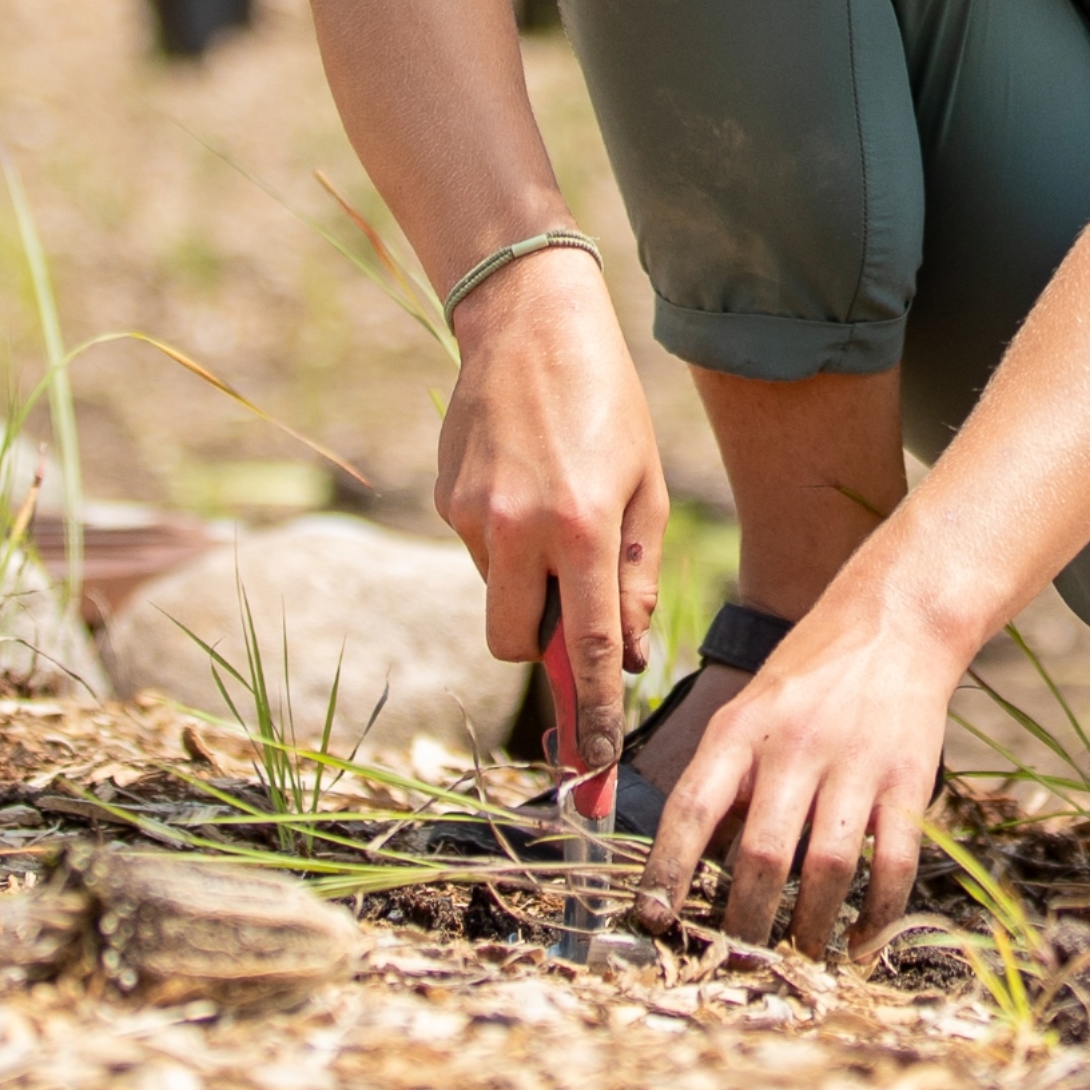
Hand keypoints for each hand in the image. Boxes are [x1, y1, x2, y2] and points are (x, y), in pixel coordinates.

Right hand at [429, 246, 664, 754]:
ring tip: (560, 510)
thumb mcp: (644, 486)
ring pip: (496, 597)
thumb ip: (636, 577)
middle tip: (577, 611)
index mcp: (580, 527)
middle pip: (515, 643)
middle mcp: (517, 529)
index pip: (589, 648)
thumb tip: (628, 653)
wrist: (528, 322)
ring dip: (528, 585)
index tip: (593, 767)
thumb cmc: (606, 401)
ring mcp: (470, 516)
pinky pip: (480, 552)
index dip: (593, 714)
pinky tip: (527, 483)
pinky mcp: (445, 498)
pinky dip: (506, 543)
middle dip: (544, 646)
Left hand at [638, 588, 968, 959]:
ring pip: (827, 870)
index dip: (667, 869)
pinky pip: (894, 864)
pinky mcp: (909, 780)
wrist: (897, 621)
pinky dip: (877, 916)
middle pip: (763, 856)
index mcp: (741, 729)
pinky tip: (859, 943)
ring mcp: (856, 764)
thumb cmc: (810, 675)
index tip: (652, 918)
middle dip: (745, 923)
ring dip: (809, 928)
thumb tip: (696, 866)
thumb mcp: (749, 709)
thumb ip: (727, 779)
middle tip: (736, 960)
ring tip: (797, 957)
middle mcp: (795, 746)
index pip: (692, 808)